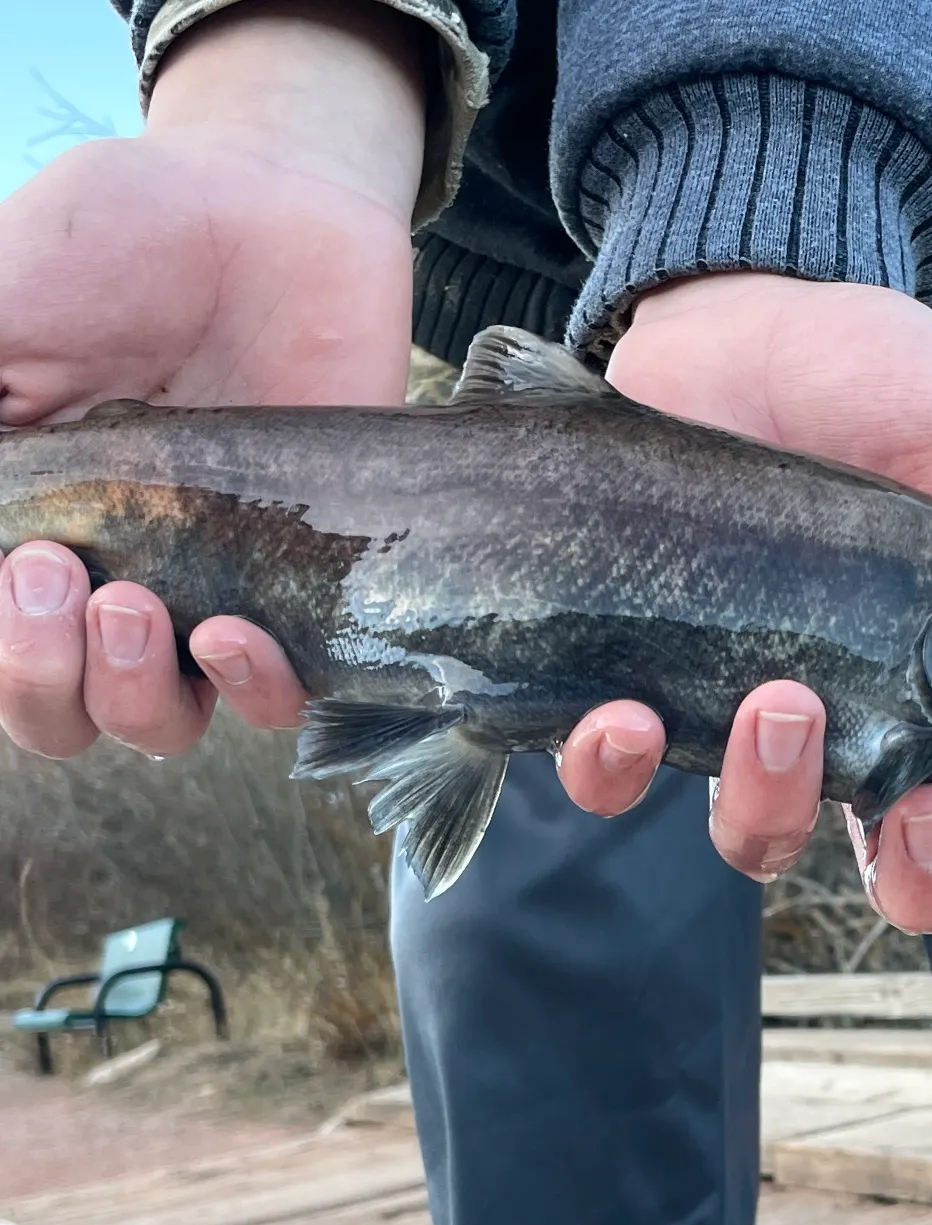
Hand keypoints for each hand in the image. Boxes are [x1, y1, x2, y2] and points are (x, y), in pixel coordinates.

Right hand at [0, 0, 423, 756]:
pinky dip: (257, 691)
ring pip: (163, 722)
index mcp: (28, 525)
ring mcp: (215, 586)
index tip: (12, 566)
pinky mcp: (310, 582)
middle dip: (41, 678)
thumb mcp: (4, 309)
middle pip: (65, 712)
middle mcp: (115, 575)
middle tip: (59, 574)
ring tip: (137, 606)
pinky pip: (289, 690)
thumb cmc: (123, 243)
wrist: (272, 204)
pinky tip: (237, 634)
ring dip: (133, 696)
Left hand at [553, 273, 931, 932]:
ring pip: (770, 839)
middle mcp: (871, 721)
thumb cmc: (873, 376)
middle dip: (928, 872)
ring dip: (779, 804)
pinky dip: (620, 770)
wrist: (731, 319)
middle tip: (929, 807)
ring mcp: (757, 714)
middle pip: (912, 867)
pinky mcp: (654, 686)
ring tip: (784, 703)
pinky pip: (626, 781)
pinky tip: (625, 715)